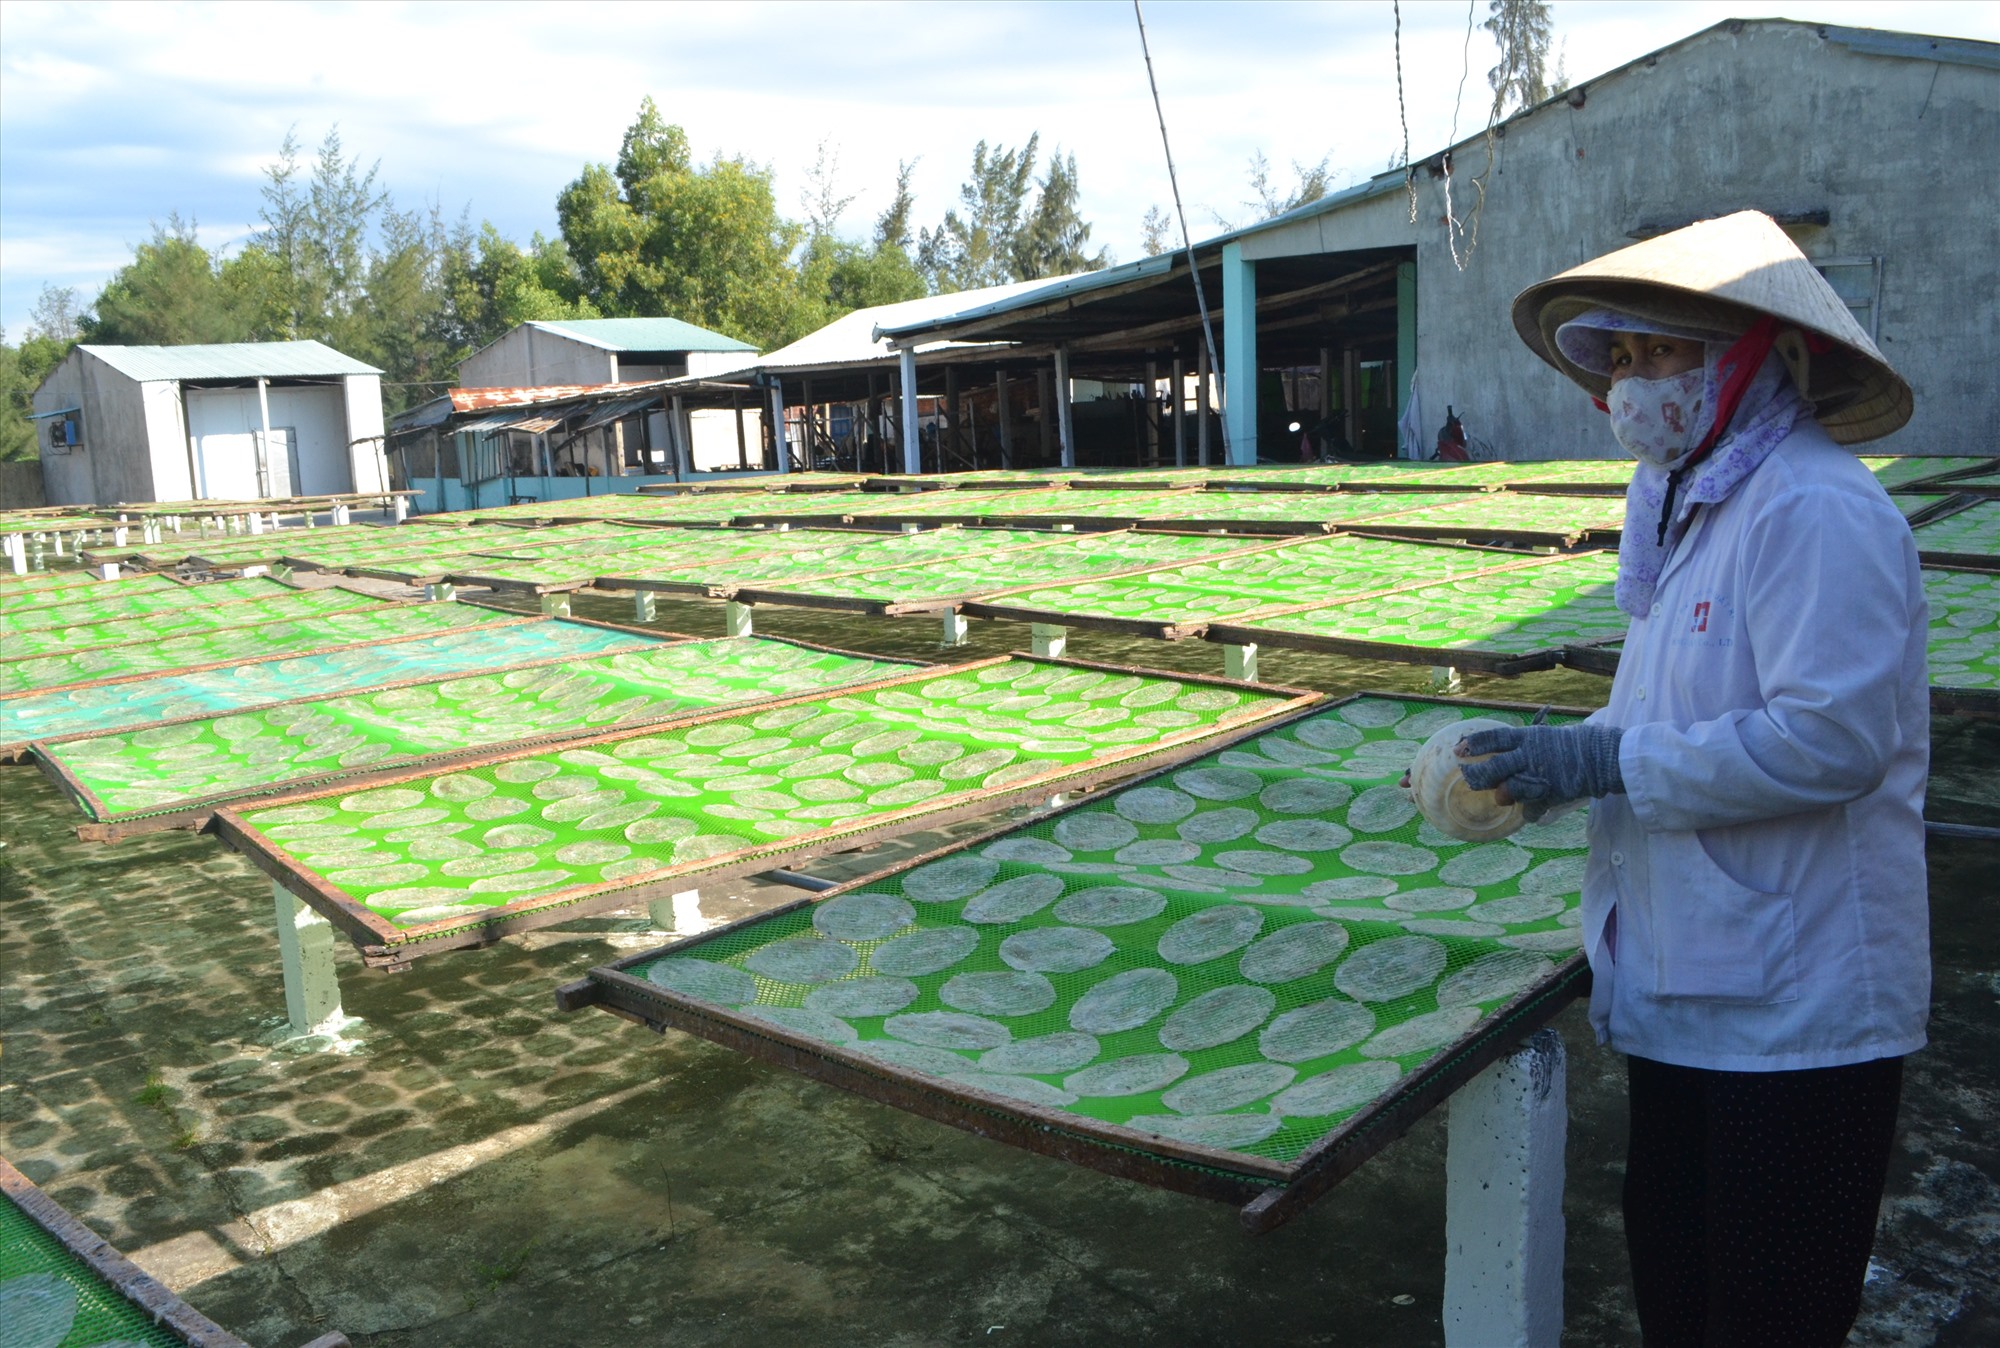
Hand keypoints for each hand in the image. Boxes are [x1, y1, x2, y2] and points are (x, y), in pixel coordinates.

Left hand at [1456, 723, 1624, 805]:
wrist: (1600, 757)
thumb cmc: (1568, 746)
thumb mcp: (1542, 738)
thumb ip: (1519, 748)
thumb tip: (1493, 755)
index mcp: (1527, 738)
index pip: (1493, 738)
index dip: (1473, 745)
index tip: (1458, 751)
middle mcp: (1529, 757)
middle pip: (1493, 769)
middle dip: (1477, 776)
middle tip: (1469, 778)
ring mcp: (1539, 777)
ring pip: (1508, 792)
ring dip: (1504, 795)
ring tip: (1504, 795)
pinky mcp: (1550, 795)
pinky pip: (1530, 810)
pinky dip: (1531, 812)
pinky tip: (1533, 809)